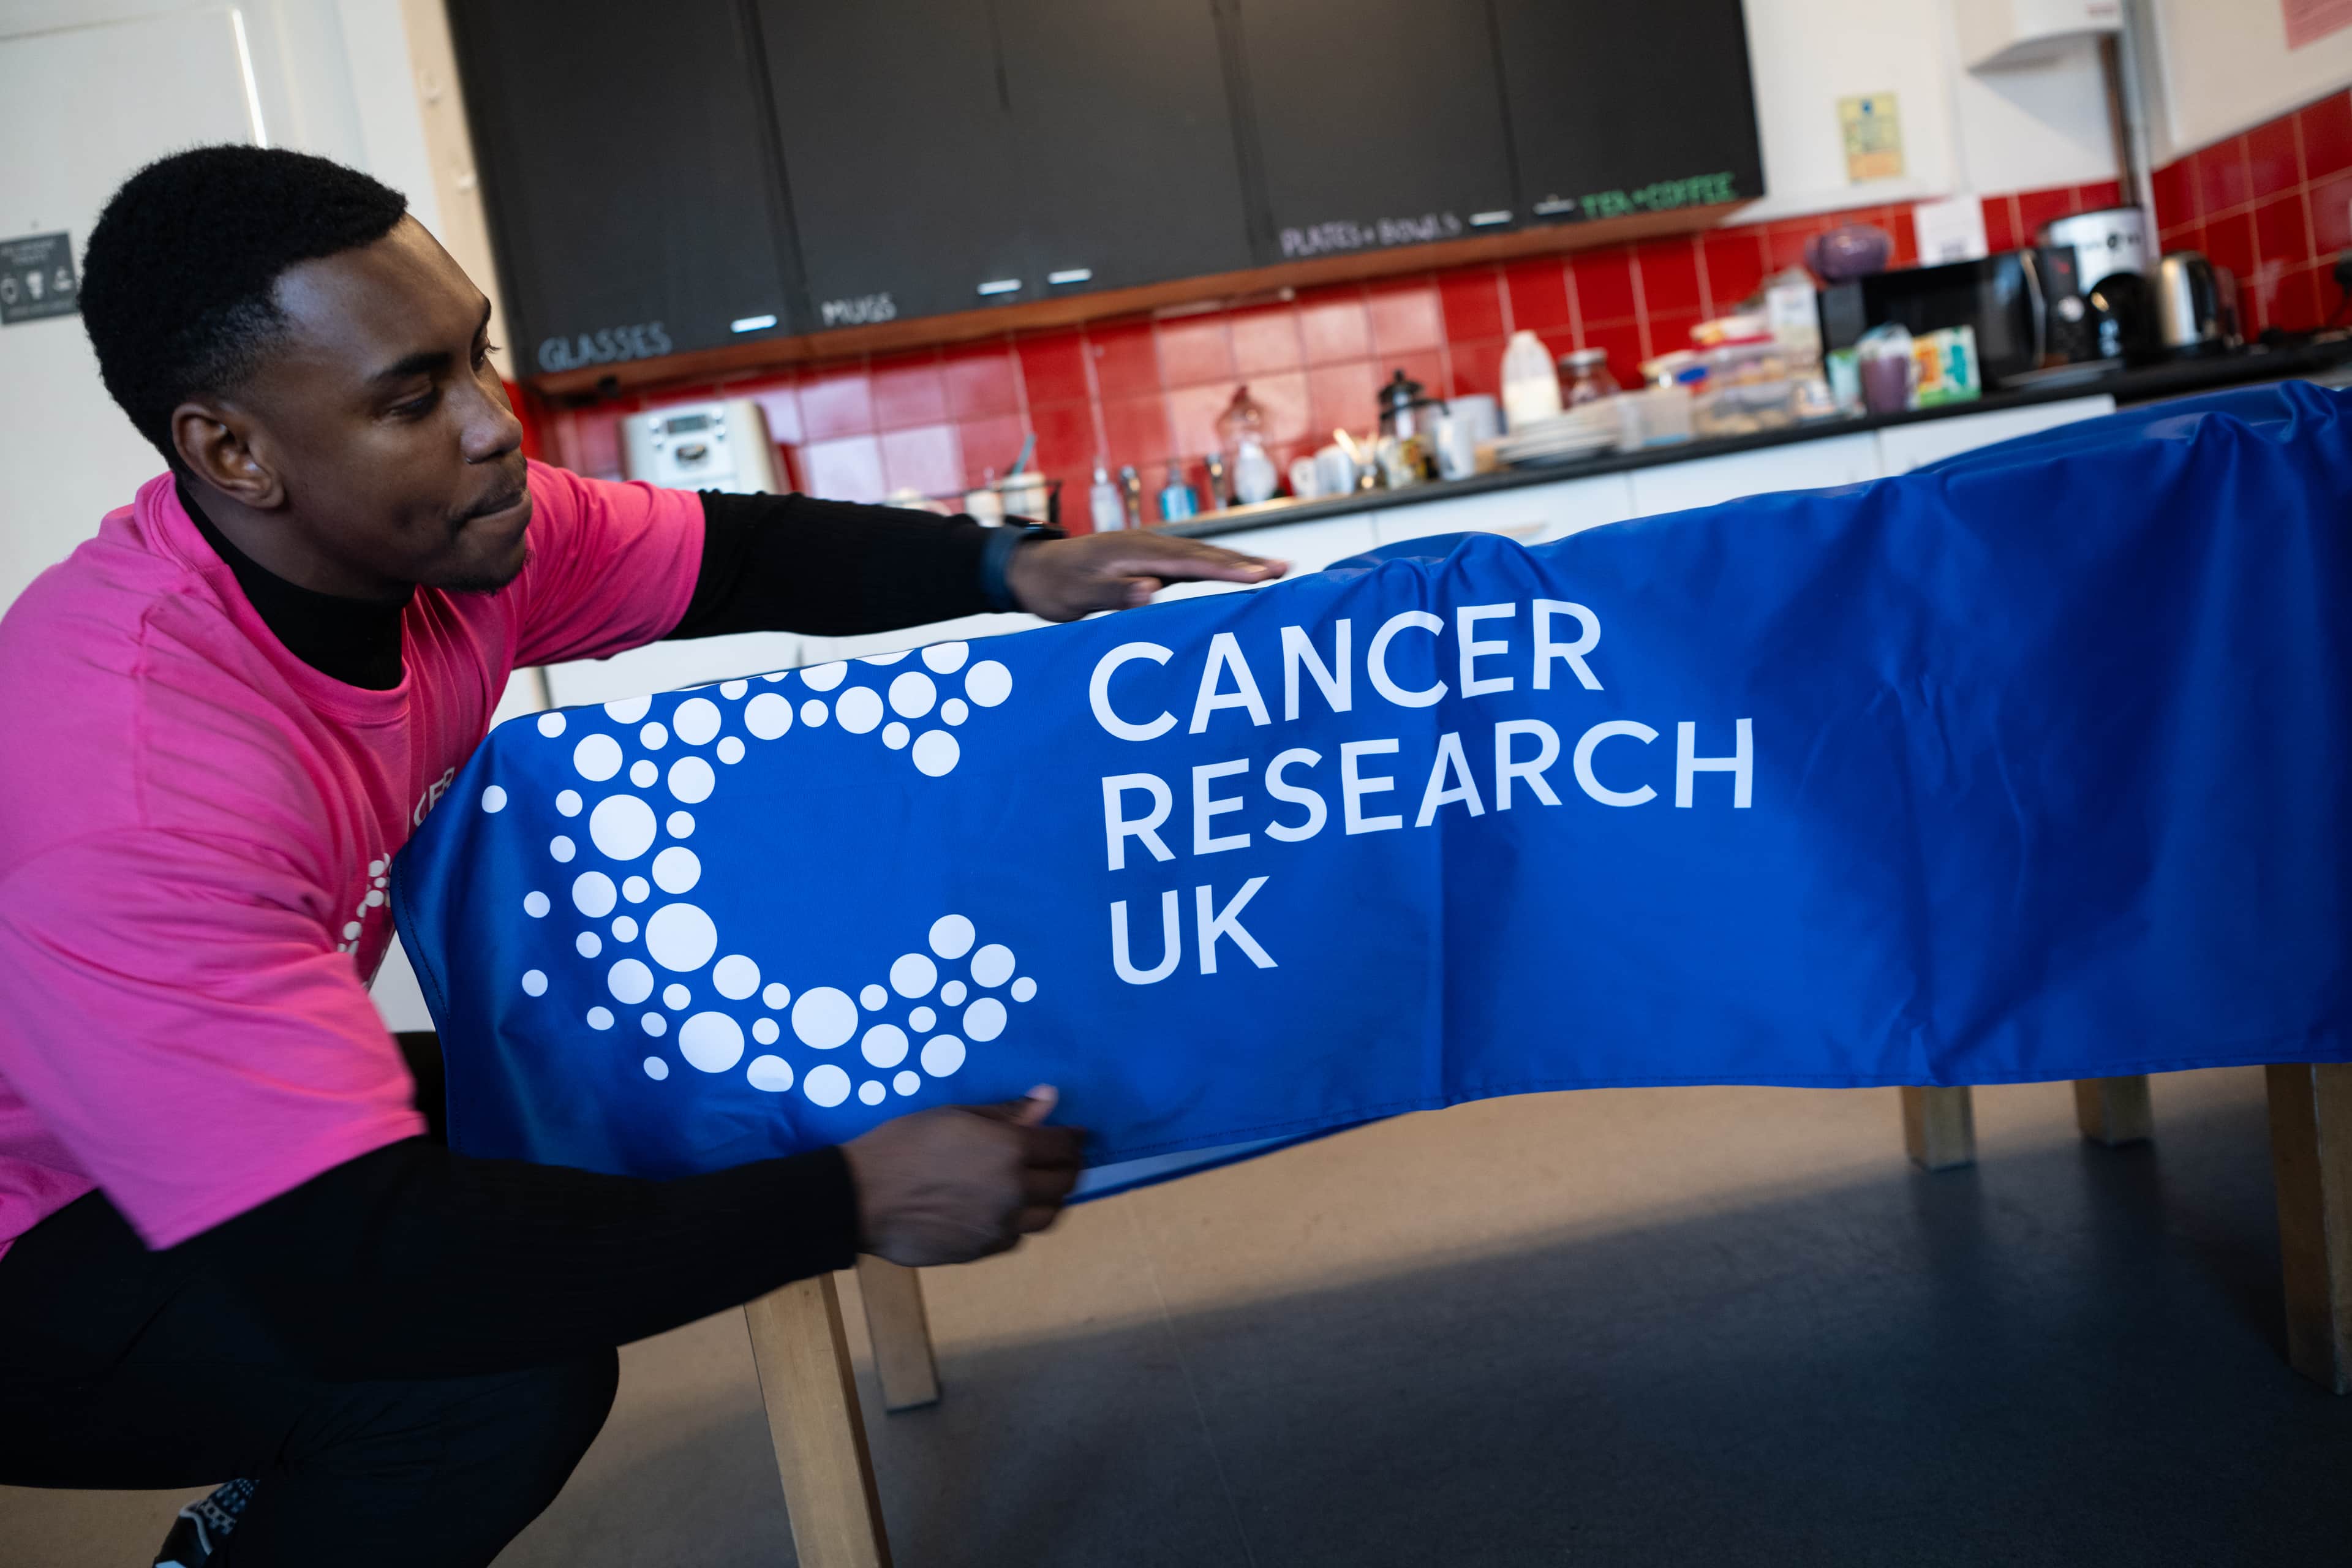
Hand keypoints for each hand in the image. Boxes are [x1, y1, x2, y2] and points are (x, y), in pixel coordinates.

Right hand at [839, 1086, 1086, 1265]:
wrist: (861, 1197)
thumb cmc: (903, 1144)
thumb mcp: (955, 1115)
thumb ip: (1007, 1113)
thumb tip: (1049, 1099)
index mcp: (1010, 1150)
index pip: (1063, 1145)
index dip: (1073, 1138)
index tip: (1074, 1135)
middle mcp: (1014, 1191)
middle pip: (1065, 1183)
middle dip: (1069, 1167)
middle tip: (1061, 1158)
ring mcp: (1000, 1225)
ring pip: (1048, 1215)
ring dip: (1051, 1198)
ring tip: (1039, 1185)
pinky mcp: (982, 1250)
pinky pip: (1018, 1236)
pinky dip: (1021, 1221)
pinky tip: (1006, 1209)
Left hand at [1004, 532, 1286, 620]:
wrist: (1031, 569)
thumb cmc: (1054, 586)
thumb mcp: (1077, 595)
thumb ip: (1114, 592)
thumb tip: (1153, 589)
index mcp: (1134, 550)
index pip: (1190, 562)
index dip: (1227, 570)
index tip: (1260, 577)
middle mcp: (1148, 544)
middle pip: (1206, 555)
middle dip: (1247, 562)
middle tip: (1286, 570)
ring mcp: (1150, 550)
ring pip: (1202, 557)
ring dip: (1238, 563)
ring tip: (1276, 570)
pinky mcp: (1149, 560)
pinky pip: (1191, 565)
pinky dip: (1218, 569)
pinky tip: (1236, 576)